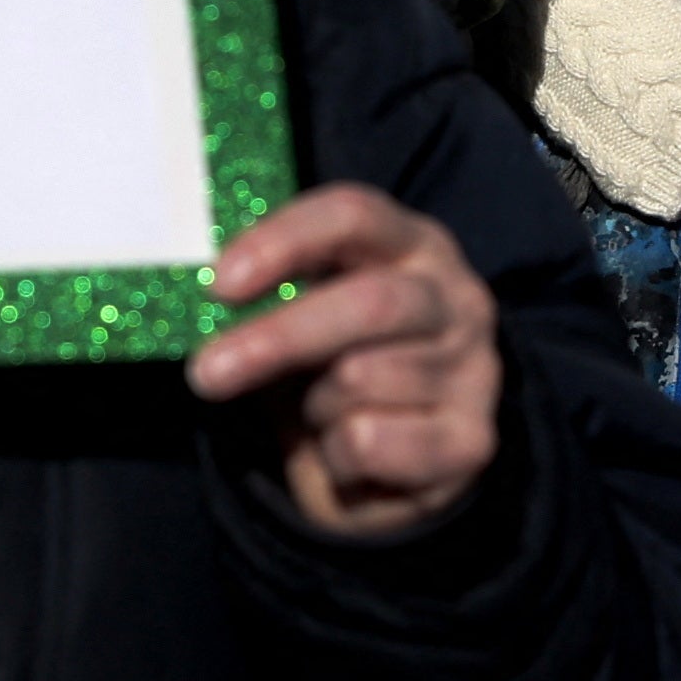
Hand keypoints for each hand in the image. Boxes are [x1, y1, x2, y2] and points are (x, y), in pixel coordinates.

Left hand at [186, 184, 505, 538]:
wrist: (387, 464)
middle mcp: (457, 298)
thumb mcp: (299, 316)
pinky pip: (370, 442)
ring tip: (323, 413)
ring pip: (361, 380)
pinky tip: (351, 454)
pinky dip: (336, 456)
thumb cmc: (330, 368)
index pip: (353, 216)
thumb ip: (266, 291)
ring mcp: (476, 369)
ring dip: (313, 407)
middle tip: (207, 372)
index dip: (283, 243)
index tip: (219, 285)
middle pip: (369, 303)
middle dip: (279, 338)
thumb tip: (205, 288)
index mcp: (411, 246)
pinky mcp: (473, 440)